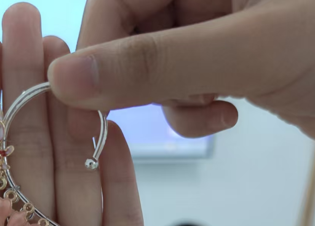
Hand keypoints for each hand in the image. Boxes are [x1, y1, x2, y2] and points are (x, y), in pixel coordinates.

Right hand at [49, 0, 314, 145]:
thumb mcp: (249, 51)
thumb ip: (154, 64)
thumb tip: (65, 80)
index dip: (94, 47)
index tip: (82, 101)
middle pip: (134, 30)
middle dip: (140, 79)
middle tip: (149, 113)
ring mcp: (221, 20)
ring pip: (159, 64)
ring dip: (173, 99)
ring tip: (212, 111)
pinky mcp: (233, 56)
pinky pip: (188, 83)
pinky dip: (195, 108)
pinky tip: (227, 115)